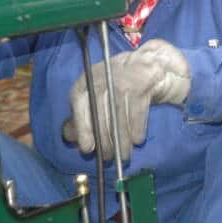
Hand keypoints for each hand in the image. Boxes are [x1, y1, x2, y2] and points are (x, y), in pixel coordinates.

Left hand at [65, 39, 190, 160]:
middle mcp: (104, 75)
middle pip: (100, 112)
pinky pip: (137, 111)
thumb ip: (82, 114)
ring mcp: (124, 77)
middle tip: (109, 157)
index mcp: (88, 78)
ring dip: (122, 140)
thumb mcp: (98, 95)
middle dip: (104, 139)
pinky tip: (137, 140)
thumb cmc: (121, 84)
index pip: (79, 102)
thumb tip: (69, 136)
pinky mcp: (143, 81)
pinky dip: (137, 129)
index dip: (82, 127)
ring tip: (124, 156)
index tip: (87, 148)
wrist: (152, 65)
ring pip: (119, 115)